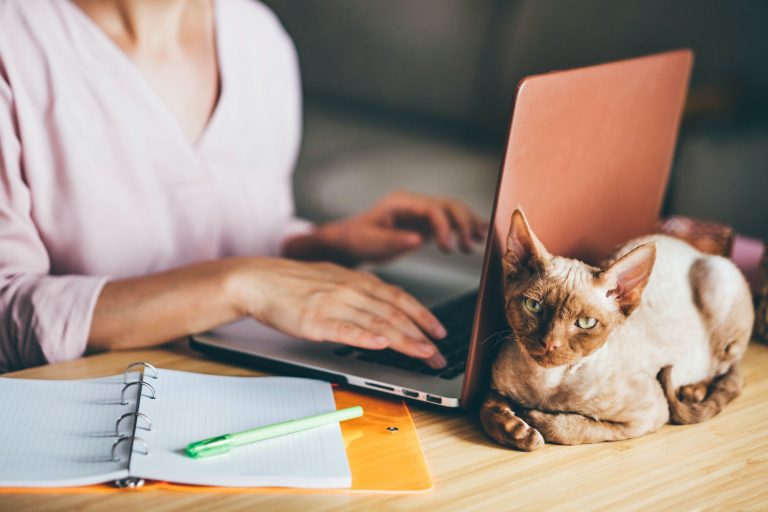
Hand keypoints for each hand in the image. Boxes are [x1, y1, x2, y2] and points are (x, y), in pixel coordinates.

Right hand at [230, 258, 447, 367]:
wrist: (259, 280)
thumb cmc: (294, 283)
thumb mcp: (334, 279)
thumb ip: (360, 292)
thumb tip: (384, 306)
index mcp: (357, 280)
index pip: (399, 298)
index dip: (423, 316)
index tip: (439, 332)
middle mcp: (350, 290)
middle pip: (394, 313)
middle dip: (422, 335)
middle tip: (439, 354)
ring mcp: (334, 304)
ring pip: (377, 323)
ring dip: (405, 340)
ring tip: (424, 353)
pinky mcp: (315, 320)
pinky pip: (345, 329)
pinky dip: (365, 338)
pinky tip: (381, 345)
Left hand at [284, 190, 487, 265]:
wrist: (350, 241)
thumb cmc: (356, 240)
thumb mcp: (370, 243)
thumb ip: (394, 241)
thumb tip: (418, 239)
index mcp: (402, 203)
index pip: (433, 208)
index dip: (444, 227)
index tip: (447, 249)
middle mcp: (416, 204)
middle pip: (449, 205)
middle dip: (463, 224)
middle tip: (467, 248)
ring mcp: (422, 213)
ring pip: (454, 211)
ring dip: (469, 225)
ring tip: (475, 244)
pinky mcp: (426, 224)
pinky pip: (451, 222)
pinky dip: (466, 227)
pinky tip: (481, 235)